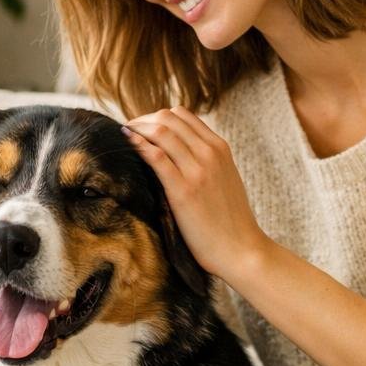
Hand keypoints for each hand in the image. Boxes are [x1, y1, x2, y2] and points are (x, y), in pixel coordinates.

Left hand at [121, 106, 266, 281]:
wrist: (241, 250)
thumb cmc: (230, 221)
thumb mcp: (224, 179)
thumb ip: (206, 162)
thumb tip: (177, 154)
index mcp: (220, 148)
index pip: (182, 115)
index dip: (156, 117)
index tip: (141, 129)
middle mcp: (210, 153)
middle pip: (168, 117)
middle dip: (143, 121)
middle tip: (128, 133)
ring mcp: (198, 170)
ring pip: (161, 131)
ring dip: (137, 130)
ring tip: (123, 138)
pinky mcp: (183, 190)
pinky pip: (155, 156)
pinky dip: (137, 145)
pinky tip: (126, 144)